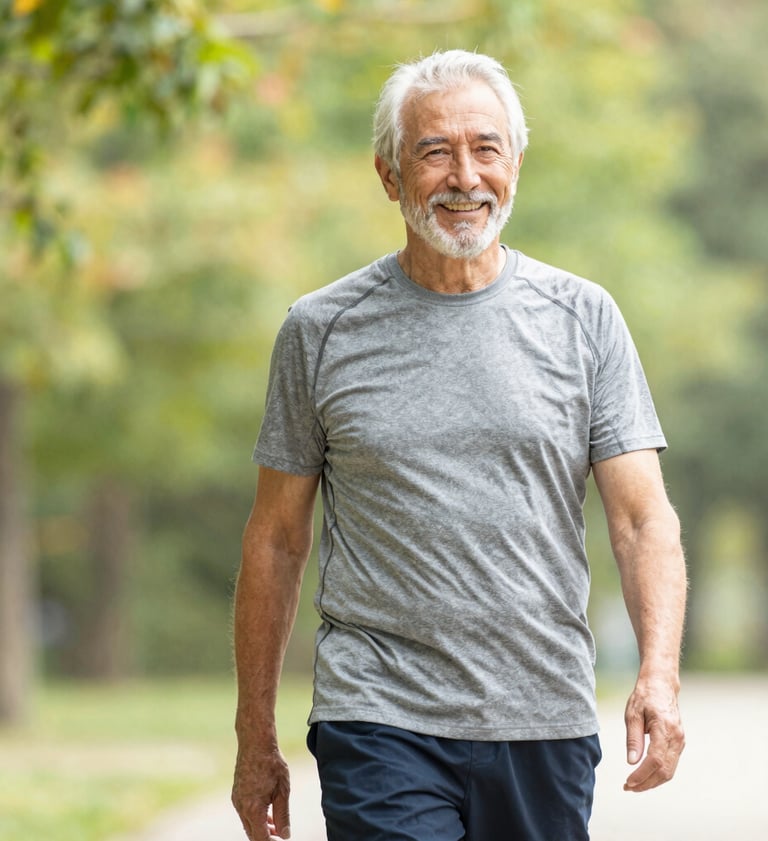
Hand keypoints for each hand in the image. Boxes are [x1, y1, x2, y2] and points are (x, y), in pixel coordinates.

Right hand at [232, 746, 290, 839]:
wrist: (255, 742)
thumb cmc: (272, 763)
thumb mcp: (283, 790)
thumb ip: (283, 816)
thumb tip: (285, 836)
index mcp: (253, 809)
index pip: (261, 839)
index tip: (282, 840)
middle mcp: (241, 807)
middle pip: (252, 834)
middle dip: (266, 837)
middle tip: (281, 835)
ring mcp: (236, 800)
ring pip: (248, 824)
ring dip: (261, 828)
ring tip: (276, 826)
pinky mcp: (236, 793)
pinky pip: (245, 813)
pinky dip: (256, 817)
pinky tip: (267, 812)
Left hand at [623, 677, 684, 791]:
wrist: (661, 685)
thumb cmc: (645, 697)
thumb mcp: (633, 714)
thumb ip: (633, 738)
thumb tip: (631, 762)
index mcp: (664, 728)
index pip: (655, 760)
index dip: (642, 775)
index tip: (628, 782)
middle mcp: (676, 738)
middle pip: (664, 771)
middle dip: (646, 783)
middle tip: (627, 787)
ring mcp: (680, 741)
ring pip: (670, 771)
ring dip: (652, 782)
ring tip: (634, 785)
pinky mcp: (679, 743)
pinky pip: (671, 764)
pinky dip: (658, 774)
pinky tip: (645, 776)